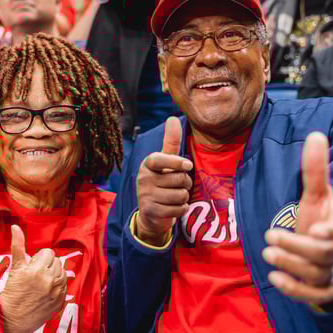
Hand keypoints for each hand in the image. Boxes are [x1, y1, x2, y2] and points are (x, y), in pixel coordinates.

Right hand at [0, 225, 66, 332]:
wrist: (12, 319)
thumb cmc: (12, 292)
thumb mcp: (14, 268)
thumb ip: (17, 246)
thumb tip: (15, 226)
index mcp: (38, 270)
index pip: (48, 253)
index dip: (39, 258)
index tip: (31, 267)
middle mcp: (50, 280)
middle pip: (56, 261)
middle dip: (46, 265)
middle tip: (35, 275)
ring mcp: (57, 292)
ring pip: (62, 272)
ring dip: (53, 274)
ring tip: (41, 282)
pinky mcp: (60, 301)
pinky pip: (65, 286)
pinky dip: (57, 286)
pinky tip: (45, 291)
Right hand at [134, 116, 192, 246]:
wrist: (151, 213)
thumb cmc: (162, 182)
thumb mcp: (165, 162)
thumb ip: (170, 142)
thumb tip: (171, 118)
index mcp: (148, 164)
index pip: (160, 159)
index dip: (177, 162)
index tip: (188, 165)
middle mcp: (144, 179)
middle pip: (179, 179)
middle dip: (186, 183)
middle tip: (179, 185)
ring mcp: (146, 196)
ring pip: (180, 195)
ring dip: (184, 197)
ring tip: (175, 196)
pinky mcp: (151, 211)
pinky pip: (178, 209)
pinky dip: (181, 209)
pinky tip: (174, 207)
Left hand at [263, 132, 332, 305]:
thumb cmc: (326, 220)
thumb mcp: (320, 197)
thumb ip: (317, 170)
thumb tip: (315, 135)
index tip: (316, 229)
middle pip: (325, 255)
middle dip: (296, 247)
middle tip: (270, 237)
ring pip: (317, 276)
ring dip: (291, 265)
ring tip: (268, 252)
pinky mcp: (327, 291)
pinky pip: (315, 296)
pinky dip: (295, 289)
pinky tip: (274, 279)